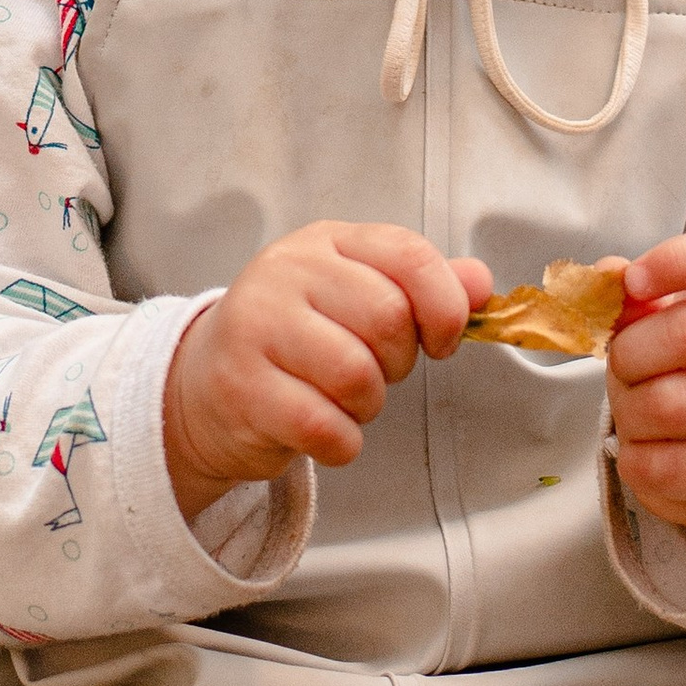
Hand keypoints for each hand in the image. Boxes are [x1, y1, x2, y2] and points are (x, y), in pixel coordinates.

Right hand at [164, 222, 492, 520]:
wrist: (203, 389)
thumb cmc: (295, 343)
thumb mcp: (355, 297)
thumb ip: (422, 288)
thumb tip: (483, 284)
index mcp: (324, 243)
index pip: (407, 254)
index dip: (443, 304)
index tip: (441, 340)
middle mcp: (285, 274)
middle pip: (388, 319)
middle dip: (398, 363)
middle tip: (373, 373)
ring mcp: (256, 328)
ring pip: (357, 375)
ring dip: (367, 405)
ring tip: (342, 400)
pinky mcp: (241, 388)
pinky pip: (324, 426)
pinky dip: (341, 442)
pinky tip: (322, 430)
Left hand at [606, 227, 685, 561]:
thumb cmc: (682, 366)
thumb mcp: (660, 320)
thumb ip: (629, 296)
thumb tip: (604, 277)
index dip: (676, 261)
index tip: (634, 281)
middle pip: (685, 334)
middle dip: (629, 355)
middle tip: (625, 368)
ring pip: (666, 406)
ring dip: (628, 410)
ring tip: (638, 410)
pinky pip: (661, 464)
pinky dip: (635, 458)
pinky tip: (650, 448)